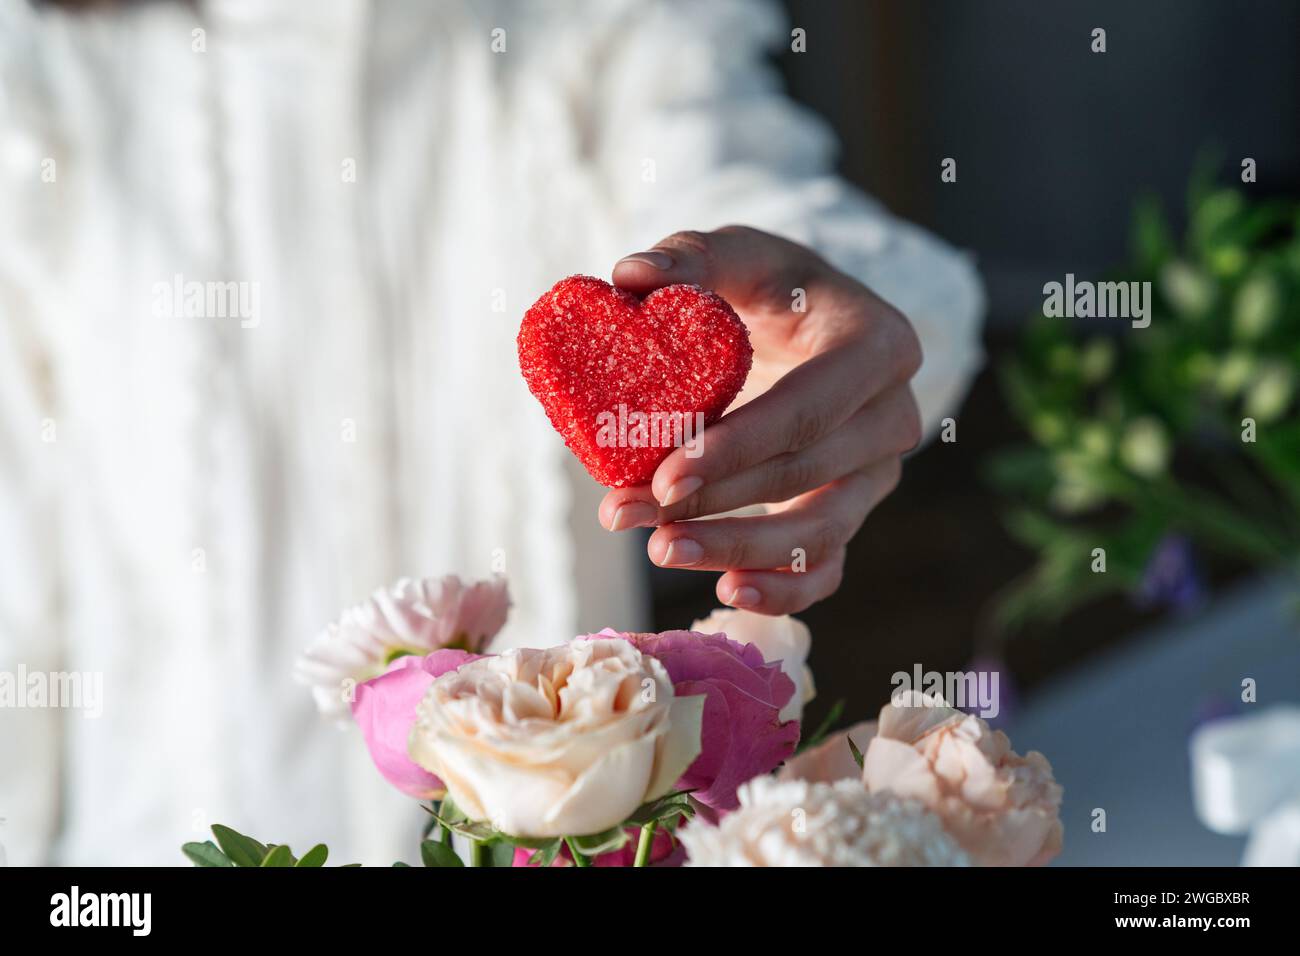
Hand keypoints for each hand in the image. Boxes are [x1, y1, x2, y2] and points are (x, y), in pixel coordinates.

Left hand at [598, 226, 923, 614]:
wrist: (805, 323)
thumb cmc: (770, 285)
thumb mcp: (736, 254)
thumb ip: (688, 258)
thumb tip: (631, 276)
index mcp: (877, 344)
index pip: (808, 409)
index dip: (737, 449)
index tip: (663, 475)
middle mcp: (891, 415)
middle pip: (804, 475)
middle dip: (712, 503)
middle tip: (628, 512)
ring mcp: (875, 472)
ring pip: (817, 532)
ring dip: (736, 550)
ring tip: (660, 550)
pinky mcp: (851, 511)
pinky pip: (829, 566)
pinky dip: (785, 590)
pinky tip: (727, 593)